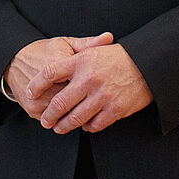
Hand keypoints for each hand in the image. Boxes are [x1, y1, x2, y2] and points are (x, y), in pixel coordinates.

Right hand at [3, 33, 115, 117]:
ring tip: (83, 110)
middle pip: (75, 104)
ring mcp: (39, 101)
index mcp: (60, 68)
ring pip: (64, 116)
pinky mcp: (33, 110)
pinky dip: (61, 118)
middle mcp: (48, 87)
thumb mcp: (65, 44)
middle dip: (87, 107)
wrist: (14, 60)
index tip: (102, 90)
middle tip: (96, 104)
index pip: (84, 85)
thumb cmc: (43, 51)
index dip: (95, 91)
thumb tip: (109, 37)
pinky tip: (69, 113)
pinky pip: (53, 119)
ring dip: (74, 115)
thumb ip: (88, 44)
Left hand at [31, 36, 152, 133]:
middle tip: (45, 121)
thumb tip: (51, 72)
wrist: (147, 64)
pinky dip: (86, 127)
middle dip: (49, 115)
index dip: (36, 85)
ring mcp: (102, 96)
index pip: (50, 73)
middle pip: (59, 102)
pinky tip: (84, 125)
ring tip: (59, 127)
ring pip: (74, 118)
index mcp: (81, 61)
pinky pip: (94, 125)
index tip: (30, 93)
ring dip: (64, 126)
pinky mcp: (114, 109)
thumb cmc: (118, 58)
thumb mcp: (94, 50)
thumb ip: (73, 59)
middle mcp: (89, 79)